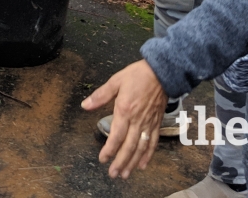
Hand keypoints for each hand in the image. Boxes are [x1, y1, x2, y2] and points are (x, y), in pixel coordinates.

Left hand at [81, 59, 168, 178]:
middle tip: (113, 174)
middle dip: (120, 162)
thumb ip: (101, 95)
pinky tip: (143, 164)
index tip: (103, 159)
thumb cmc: (138, 75)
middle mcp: (138, 120)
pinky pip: (153, 143)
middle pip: (129, 146)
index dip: (109, 149)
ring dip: (132, 162)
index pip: (116, 135)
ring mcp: (148, 123)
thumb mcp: (116, 81)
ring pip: (141, 148)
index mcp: (125, 110)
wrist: (162, 72)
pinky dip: (148, 155)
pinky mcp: (157, 124)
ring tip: (125, 174)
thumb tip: (85, 105)